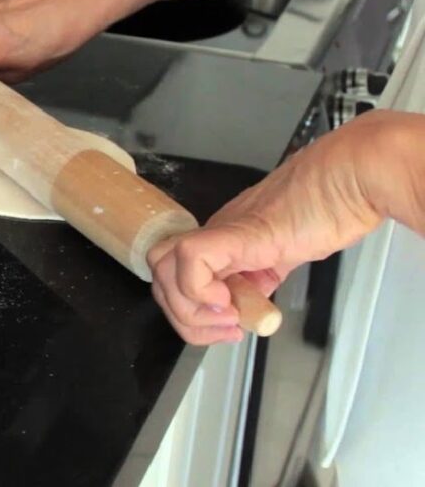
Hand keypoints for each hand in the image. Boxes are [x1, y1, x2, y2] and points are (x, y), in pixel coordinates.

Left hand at [145, 111, 408, 344]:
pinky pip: (190, 257)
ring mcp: (221, 231)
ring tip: (229, 317)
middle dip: (186, 318)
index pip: (174, 280)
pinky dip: (199, 288)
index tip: (227, 329)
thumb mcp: (283, 258)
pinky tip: (229, 299)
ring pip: (164, 269)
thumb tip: (248, 309)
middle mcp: (212, 235)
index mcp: (219, 242)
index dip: (190, 314)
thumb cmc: (326, 211)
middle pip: (161, 278)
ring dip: (191, 308)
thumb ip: (259, 280)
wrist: (349, 181)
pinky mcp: (236, 231)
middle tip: (225, 328)